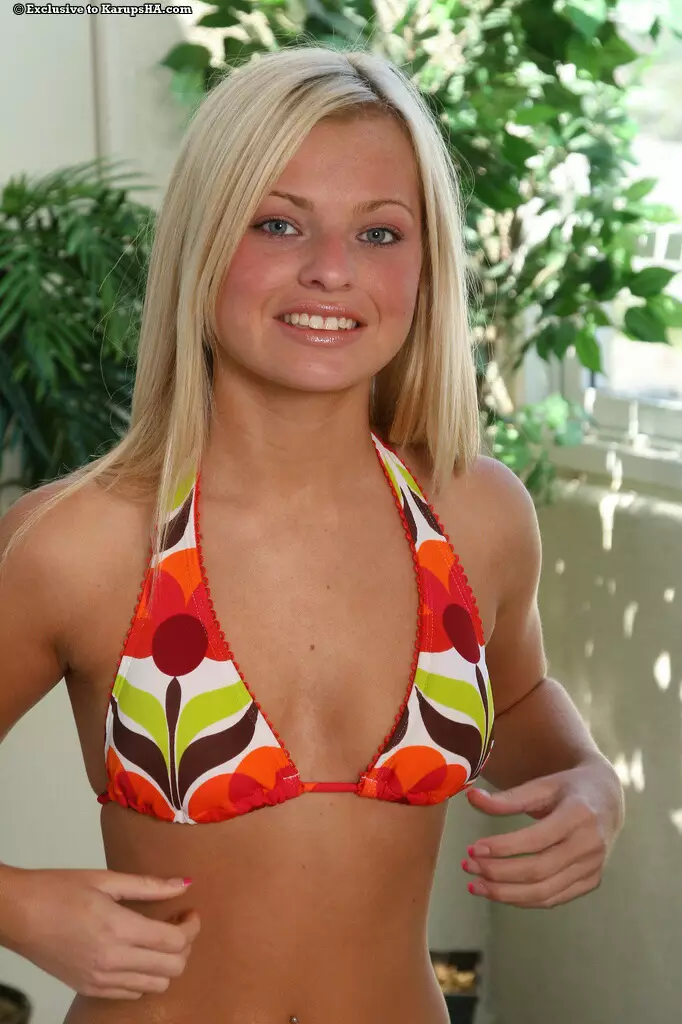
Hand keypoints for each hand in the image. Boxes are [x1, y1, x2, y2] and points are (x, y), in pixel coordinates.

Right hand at [0, 866, 200, 998]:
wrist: (18, 915)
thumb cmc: (59, 890)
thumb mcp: (106, 879)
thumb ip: (149, 885)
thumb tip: (186, 883)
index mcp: (119, 929)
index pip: (174, 942)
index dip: (192, 927)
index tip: (190, 912)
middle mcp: (112, 961)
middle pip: (172, 968)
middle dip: (185, 946)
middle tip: (178, 925)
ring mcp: (100, 980)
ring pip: (155, 986)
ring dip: (167, 964)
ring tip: (159, 939)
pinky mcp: (89, 989)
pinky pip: (131, 993)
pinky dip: (144, 977)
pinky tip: (138, 954)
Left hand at [462, 760, 623, 908]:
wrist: (607, 799)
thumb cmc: (569, 788)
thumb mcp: (542, 785)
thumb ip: (508, 797)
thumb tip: (470, 798)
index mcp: (580, 815)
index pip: (537, 839)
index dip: (503, 848)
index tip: (472, 848)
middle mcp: (591, 845)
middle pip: (539, 871)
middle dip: (498, 873)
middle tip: (467, 867)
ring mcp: (594, 868)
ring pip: (545, 892)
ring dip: (506, 893)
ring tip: (475, 885)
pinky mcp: (591, 882)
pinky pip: (554, 899)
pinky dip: (523, 900)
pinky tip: (498, 891)